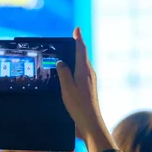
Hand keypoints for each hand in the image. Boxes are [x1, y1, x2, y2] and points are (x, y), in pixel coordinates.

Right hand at [57, 27, 115, 151]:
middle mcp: (89, 73)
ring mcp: (90, 81)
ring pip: (82, 65)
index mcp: (84, 70)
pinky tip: (69, 72)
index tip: (77, 29)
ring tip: (67, 53)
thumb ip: (63, 73)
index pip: (81, 49)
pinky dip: (75, 68)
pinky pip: (81, 73)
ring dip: (75, 58)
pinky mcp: (89, 88)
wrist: (91, 122)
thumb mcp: (67, 88)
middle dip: (76, 46)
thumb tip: (61, 63)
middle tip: (69, 39)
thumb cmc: (79, 106)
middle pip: (82, 55)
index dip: (78, 38)